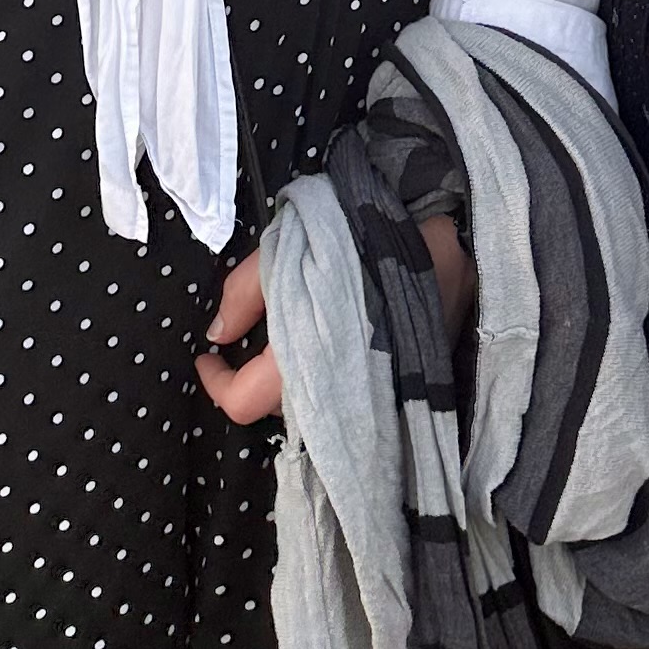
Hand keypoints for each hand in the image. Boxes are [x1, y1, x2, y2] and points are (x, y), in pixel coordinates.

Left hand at [193, 215, 473, 427]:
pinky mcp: (393, 384)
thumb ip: (243, 295)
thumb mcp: (284, 251)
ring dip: (290, 382)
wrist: (440, 237)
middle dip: (253, 381)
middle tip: (249, 340)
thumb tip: (216, 336)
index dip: (216, 384)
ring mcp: (366, 394)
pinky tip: (325, 345)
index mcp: (303, 361)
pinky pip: (343, 396)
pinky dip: (324, 378)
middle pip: (276, 411)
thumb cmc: (354, 241)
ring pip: (311, 408)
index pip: (243, 403)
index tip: (208, 357)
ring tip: (288, 337)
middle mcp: (333, 392)